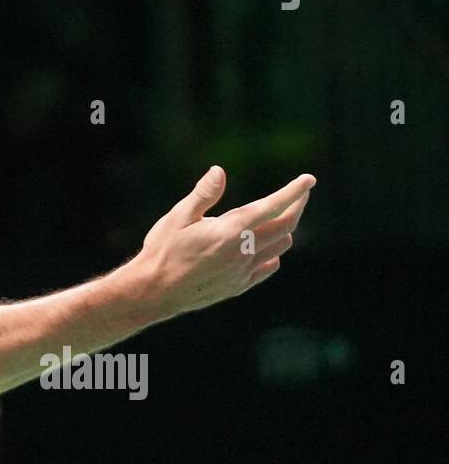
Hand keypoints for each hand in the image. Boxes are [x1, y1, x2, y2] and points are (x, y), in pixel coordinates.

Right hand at [131, 166, 314, 319]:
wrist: (155, 292)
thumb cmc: (163, 250)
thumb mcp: (178, 216)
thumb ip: (203, 194)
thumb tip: (219, 171)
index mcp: (231, 231)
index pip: (272, 207)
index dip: (293, 192)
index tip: (309, 180)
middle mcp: (243, 252)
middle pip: (285, 226)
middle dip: (297, 206)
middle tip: (301, 193)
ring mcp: (243, 271)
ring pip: (280, 246)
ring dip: (285, 228)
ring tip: (279, 217)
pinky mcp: (239, 285)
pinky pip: (268, 266)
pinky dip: (273, 252)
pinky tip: (264, 247)